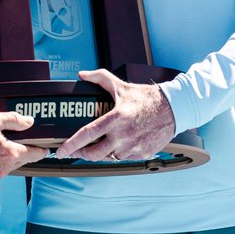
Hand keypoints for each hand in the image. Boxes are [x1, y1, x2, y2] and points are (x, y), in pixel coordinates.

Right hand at [0, 111, 46, 186]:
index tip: (45, 150)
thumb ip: (14, 120)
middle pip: (19, 162)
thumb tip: (30, 122)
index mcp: (9, 153)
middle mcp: (2, 169)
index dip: (41, 151)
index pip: (33, 154)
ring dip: (4, 161)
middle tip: (17, 144)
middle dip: (21, 154)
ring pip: (5, 169)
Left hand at [55, 69, 175, 160]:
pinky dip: (118, 153)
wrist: (173, 108)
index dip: (70, 145)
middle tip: (77, 151)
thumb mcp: (121, 85)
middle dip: (82, 154)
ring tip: (100, 145)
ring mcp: (133, 147)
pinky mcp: (142, 153)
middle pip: (94, 154)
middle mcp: (123, 135)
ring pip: (109, 157)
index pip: (86, 135)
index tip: (61, 151)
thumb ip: (100, 78)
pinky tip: (119, 144)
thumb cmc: (147, 97)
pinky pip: (124, 158)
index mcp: (115, 118)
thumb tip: (82, 75)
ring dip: (102, 153)